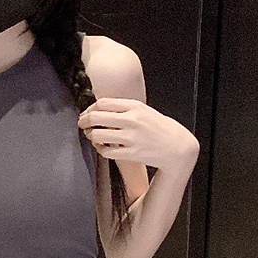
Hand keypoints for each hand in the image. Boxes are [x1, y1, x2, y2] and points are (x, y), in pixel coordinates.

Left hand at [78, 97, 199, 170]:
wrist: (176, 147)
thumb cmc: (158, 127)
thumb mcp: (144, 110)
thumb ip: (124, 108)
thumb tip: (98, 109)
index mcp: (134, 106)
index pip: (102, 103)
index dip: (90, 109)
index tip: (87, 113)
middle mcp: (132, 120)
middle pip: (96, 117)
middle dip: (84, 121)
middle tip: (82, 124)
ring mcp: (131, 138)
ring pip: (97, 135)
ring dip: (90, 135)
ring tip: (92, 136)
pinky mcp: (131, 153)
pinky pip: (106, 151)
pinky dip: (100, 149)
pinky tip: (102, 147)